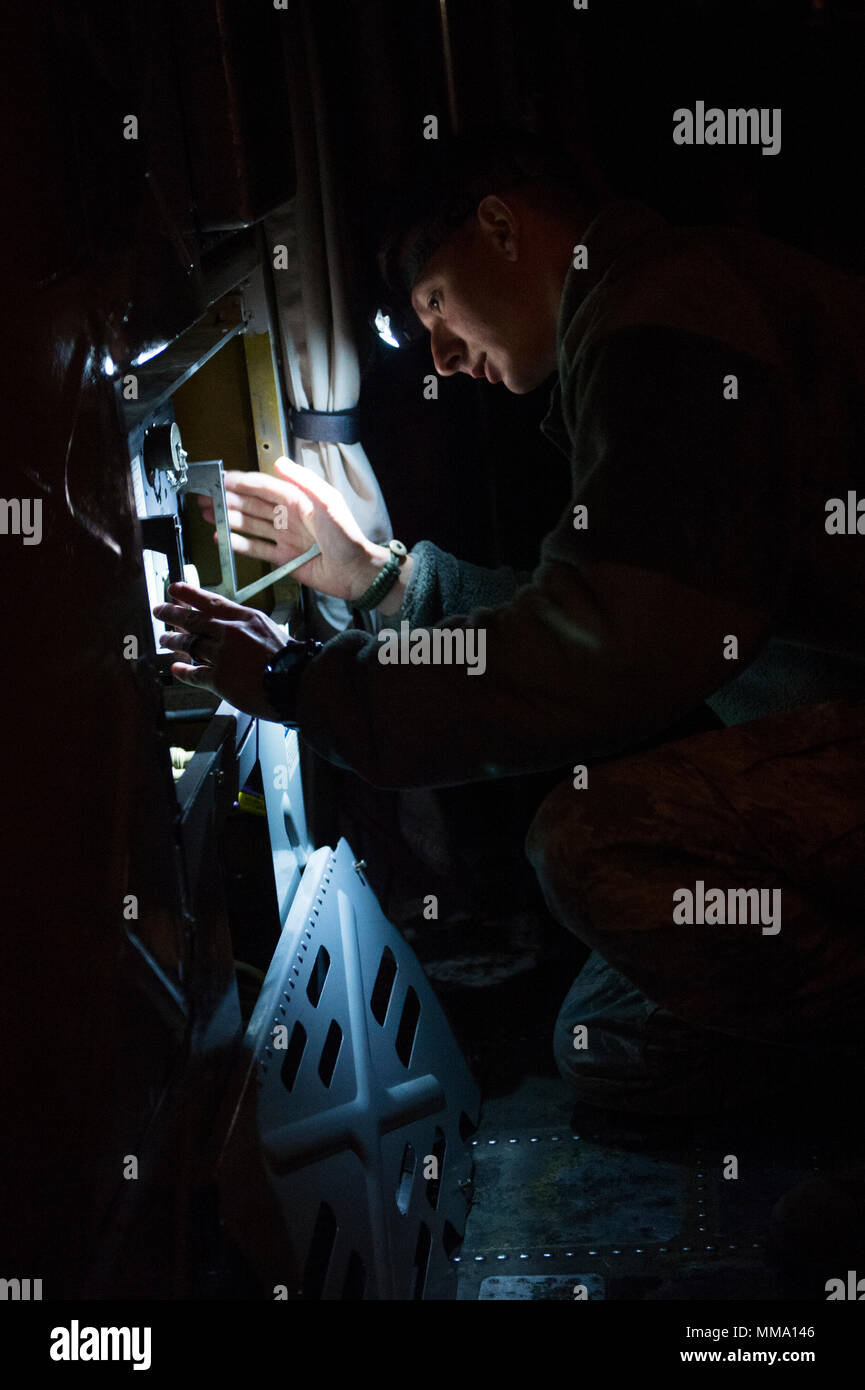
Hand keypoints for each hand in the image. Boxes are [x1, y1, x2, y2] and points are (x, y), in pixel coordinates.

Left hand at [154, 581, 295, 718]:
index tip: (175, 589)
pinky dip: (182, 672)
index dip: (189, 594)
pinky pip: (194, 674)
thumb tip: (235, 629)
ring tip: (164, 640)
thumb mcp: (273, 631)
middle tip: (159, 610)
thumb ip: (250, 629)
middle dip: (172, 613)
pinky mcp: (219, 679)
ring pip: (189, 645)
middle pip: (193, 620)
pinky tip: (176, 670)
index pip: (211, 601)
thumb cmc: (292, 660)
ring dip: (173, 641)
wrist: (298, 683)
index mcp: (246, 618)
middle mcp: (230, 632)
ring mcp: (223, 655)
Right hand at [196, 457, 380, 601]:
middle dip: (228, 500)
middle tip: (206, 497)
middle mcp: (289, 517)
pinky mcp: (283, 558)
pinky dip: (239, 544)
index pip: (263, 487)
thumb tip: (279, 461)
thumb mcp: (327, 501)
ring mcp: (285, 537)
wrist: (356, 571)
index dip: (240, 482)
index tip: (220, 479)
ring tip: (208, 516)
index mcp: (298, 500)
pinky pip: (257, 548)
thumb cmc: (346, 536)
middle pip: (252, 505)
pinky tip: (223, 538)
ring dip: (229, 519)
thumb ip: (303, 480)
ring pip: (250, 525)